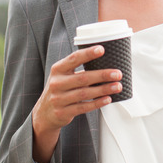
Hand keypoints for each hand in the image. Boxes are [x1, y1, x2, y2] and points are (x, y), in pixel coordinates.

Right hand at [31, 46, 122, 162]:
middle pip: (83, 78)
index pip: (74, 59)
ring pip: (85, 93)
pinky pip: (83, 107)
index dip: (88, 54)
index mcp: (58, 69)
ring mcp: (59, 98)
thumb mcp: (62, 75)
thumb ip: (76, 68)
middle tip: (118, 73)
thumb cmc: (60, 89)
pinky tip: (107, 99)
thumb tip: (103, 61)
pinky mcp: (63, 112)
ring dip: (103, 89)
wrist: (44, 113)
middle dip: (102, 75)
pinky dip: (97, 103)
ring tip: (117, 86)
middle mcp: (57, 83)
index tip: (102, 50)